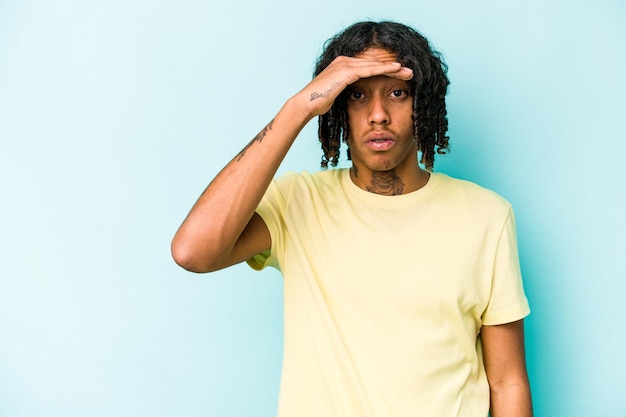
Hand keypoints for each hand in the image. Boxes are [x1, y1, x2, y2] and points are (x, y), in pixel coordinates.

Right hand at [297, 55, 413, 117]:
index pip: (368, 66)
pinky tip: (396, 70)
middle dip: (392, 67)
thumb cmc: (317, 103)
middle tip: (409, 71)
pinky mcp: (346, 72)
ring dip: (392, 68)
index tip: (398, 75)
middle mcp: (344, 61)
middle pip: (373, 63)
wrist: (305, 104)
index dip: (384, 70)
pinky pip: (369, 70)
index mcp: (342, 66)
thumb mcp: (335, 94)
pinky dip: (383, 69)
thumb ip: (345, 90)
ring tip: (407, 71)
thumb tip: (353, 96)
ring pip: (374, 65)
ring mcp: (344, 65)